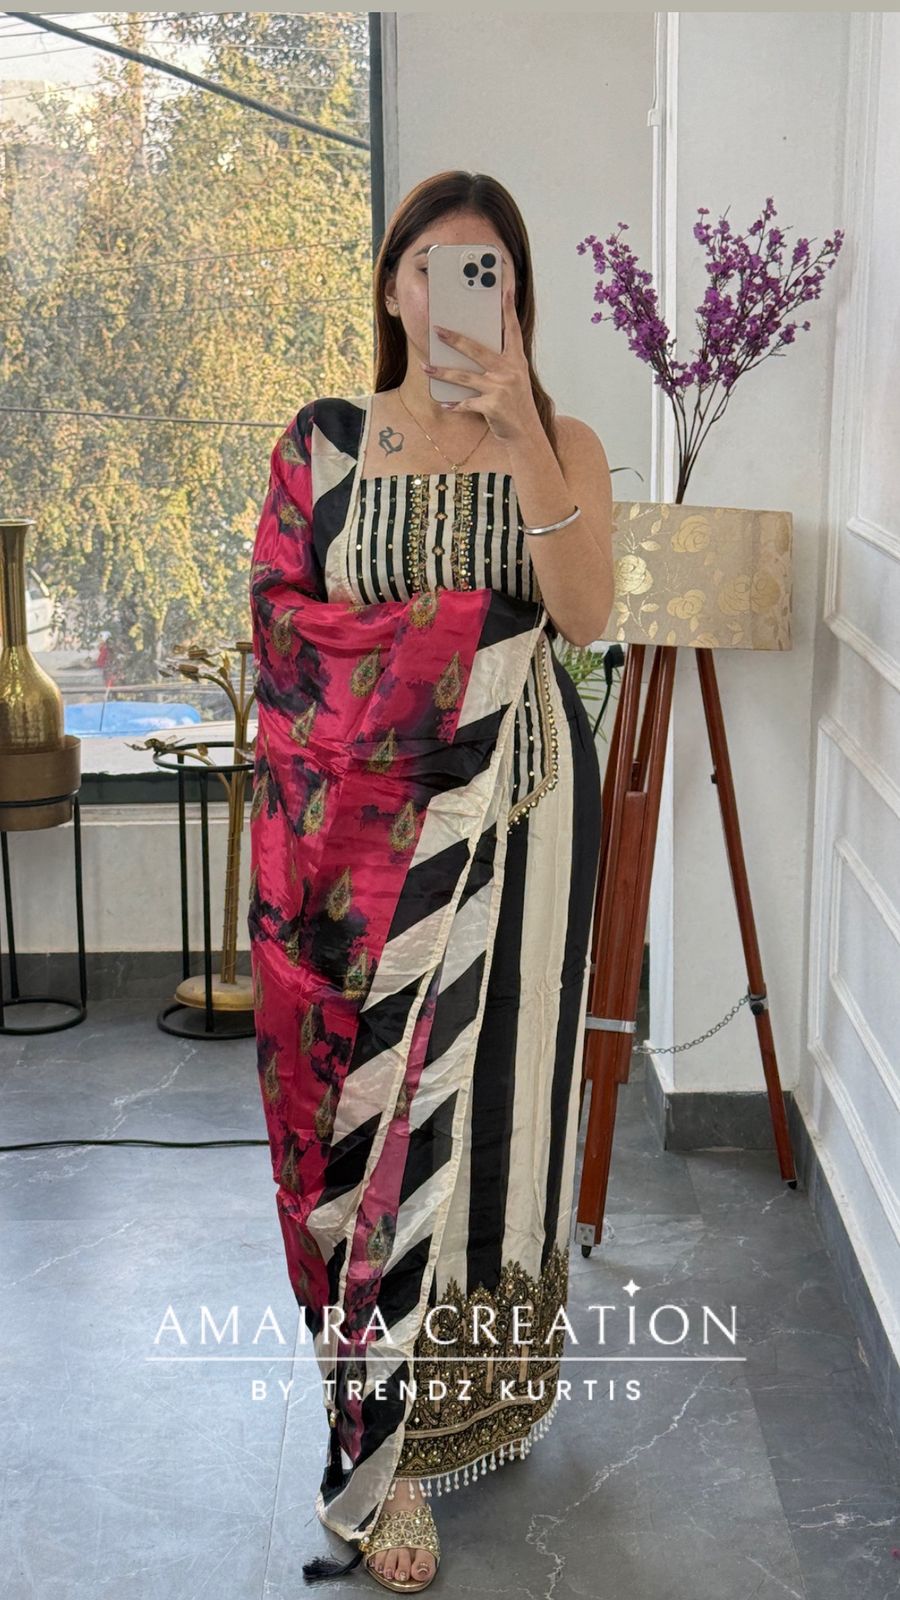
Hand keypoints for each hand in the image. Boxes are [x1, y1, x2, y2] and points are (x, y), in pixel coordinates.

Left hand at [420, 278, 540, 442]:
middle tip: (437, 330)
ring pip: (464, 377)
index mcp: (516, 360)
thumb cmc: (516, 404)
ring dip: (442, 372)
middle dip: (455, 339)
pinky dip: (454, 405)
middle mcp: (509, 371)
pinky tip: (444, 404)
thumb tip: (472, 349)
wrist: (525, 433)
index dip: (507, 309)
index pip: (512, 329)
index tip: (504, 289)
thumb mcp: (514, 379)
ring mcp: (500, 389)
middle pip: (477, 350)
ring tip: (426, 367)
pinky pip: (466, 403)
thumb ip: (500, 363)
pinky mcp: (492, 406)